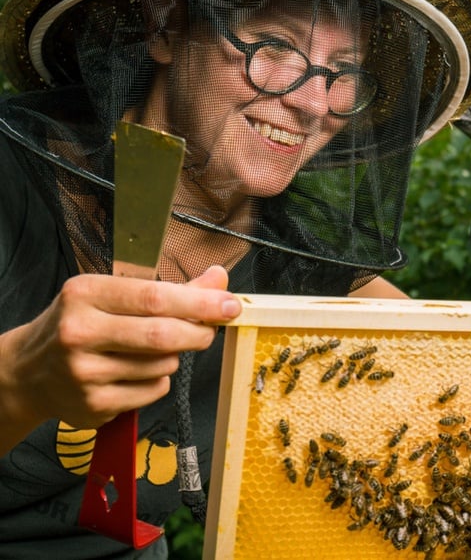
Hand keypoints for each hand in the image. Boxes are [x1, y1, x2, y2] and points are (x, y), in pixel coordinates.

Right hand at [0, 266, 240, 450]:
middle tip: (210, 329)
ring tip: (153, 350)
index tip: (229, 305)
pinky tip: (136, 373)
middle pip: (163, 335)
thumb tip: (219, 278)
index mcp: (86, 294)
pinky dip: (159, 380)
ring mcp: (84, 373)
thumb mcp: (113, 295)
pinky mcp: (93, 405)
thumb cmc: (82, 324)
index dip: (200, 302)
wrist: (28, 372)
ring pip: (163, 365)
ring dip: (175, 357)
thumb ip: (170, 289)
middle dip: (198, 332)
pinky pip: (153, 390)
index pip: (154, 298)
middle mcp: (80, 332)